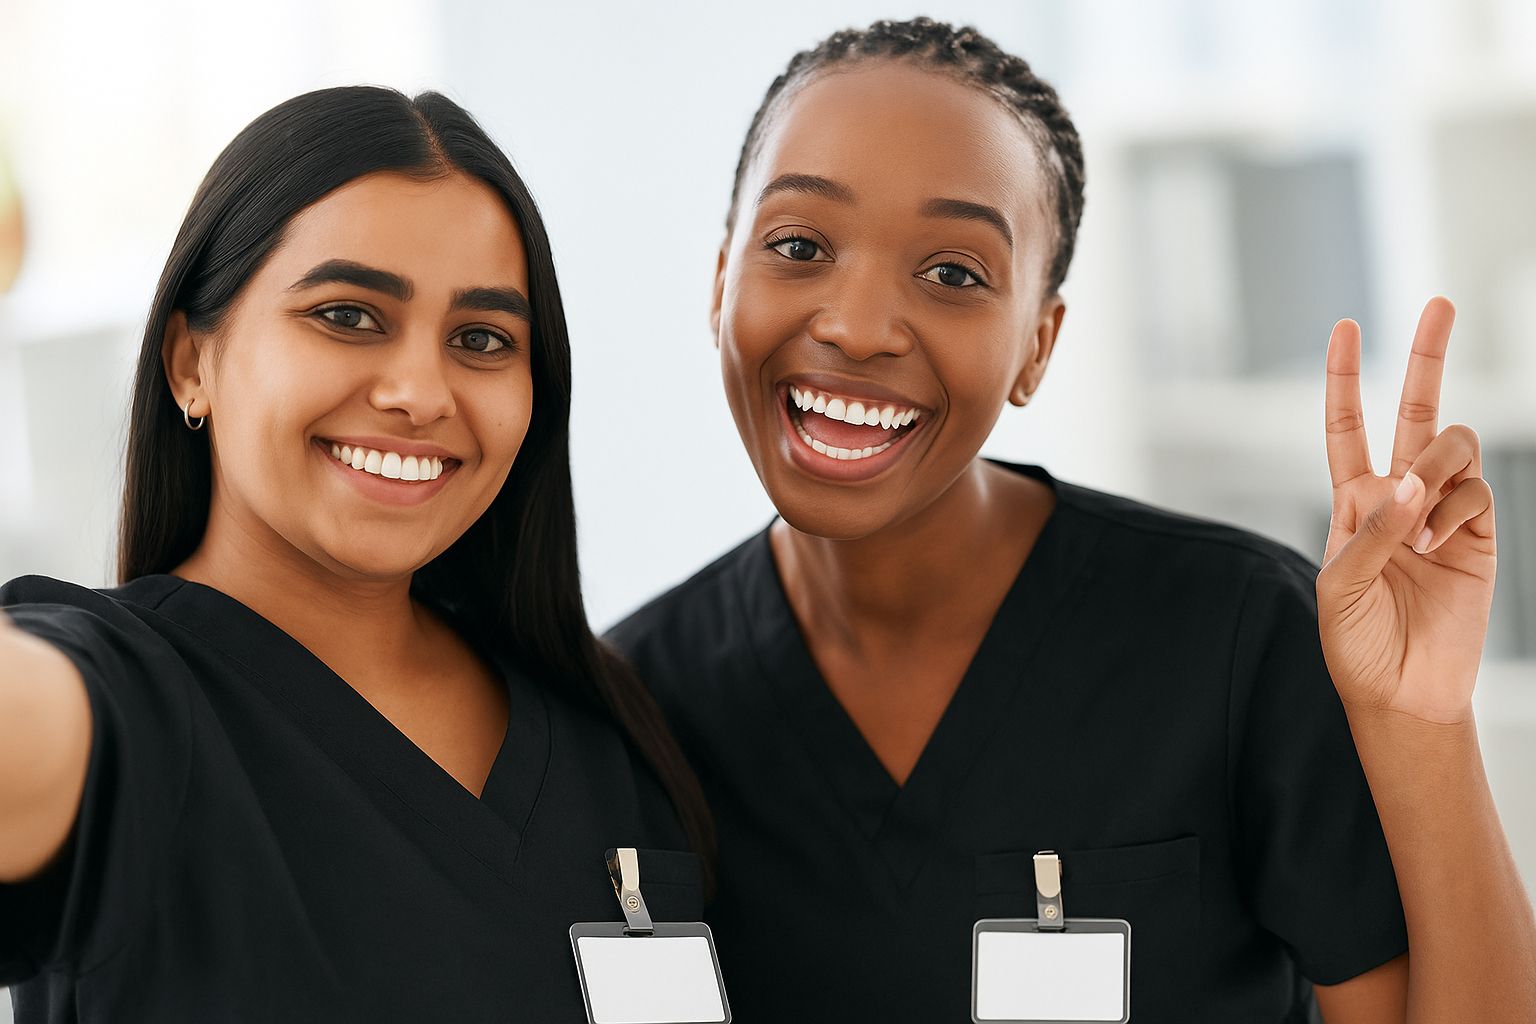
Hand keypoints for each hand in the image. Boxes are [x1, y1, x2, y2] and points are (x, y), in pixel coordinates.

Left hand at [1317, 297, 1496, 724]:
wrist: (1402, 690)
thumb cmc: (1356, 641)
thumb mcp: (1338, 586)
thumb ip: (1367, 531)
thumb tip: (1407, 482)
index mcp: (1352, 501)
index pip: (1346, 427)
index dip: (1346, 378)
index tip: (1345, 328)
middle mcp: (1398, 495)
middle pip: (1414, 410)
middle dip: (1427, 355)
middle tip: (1440, 303)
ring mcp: (1442, 511)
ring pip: (1450, 446)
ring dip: (1433, 470)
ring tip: (1419, 526)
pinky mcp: (1480, 533)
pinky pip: (1475, 491)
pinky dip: (1453, 511)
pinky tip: (1437, 546)